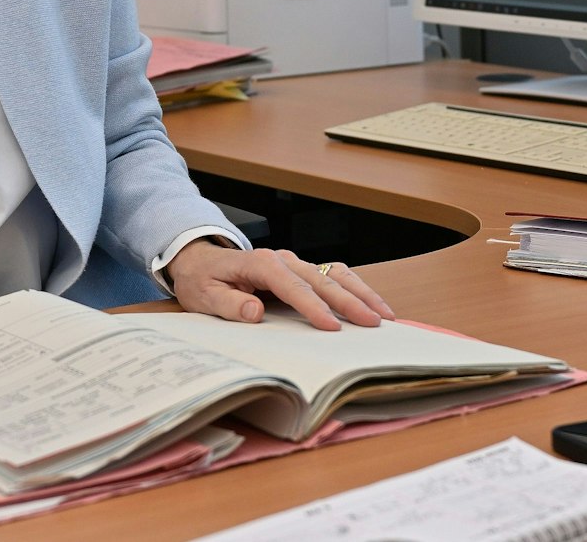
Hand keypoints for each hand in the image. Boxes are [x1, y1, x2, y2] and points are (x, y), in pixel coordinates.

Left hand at [165, 241, 394, 329]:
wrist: (201, 260)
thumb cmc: (203, 280)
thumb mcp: (204, 296)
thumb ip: (229, 304)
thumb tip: (255, 310)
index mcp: (259, 263)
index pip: (291, 285)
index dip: (312, 306)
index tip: (331, 326)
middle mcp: (282, 259)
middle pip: (321, 278)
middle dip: (350, 301)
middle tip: (373, 323)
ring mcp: (294, 263)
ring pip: (335, 274)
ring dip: (361, 292)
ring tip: (384, 314)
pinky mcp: (301, 270)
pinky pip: (333, 275)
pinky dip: (356, 288)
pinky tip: (372, 304)